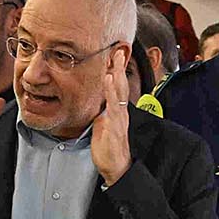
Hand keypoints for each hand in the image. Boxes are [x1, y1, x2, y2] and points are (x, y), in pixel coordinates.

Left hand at [89, 49, 133, 185]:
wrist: (116, 167)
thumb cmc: (109, 150)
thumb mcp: (102, 128)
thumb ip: (101, 115)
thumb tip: (96, 108)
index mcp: (117, 112)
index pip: (118, 88)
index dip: (116, 73)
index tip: (114, 58)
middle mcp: (121, 112)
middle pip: (122, 85)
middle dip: (119, 68)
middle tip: (118, 51)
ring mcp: (119, 118)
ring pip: (119, 92)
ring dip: (117, 74)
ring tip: (114, 60)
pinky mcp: (115, 125)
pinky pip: (113, 105)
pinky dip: (111, 90)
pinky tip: (108, 79)